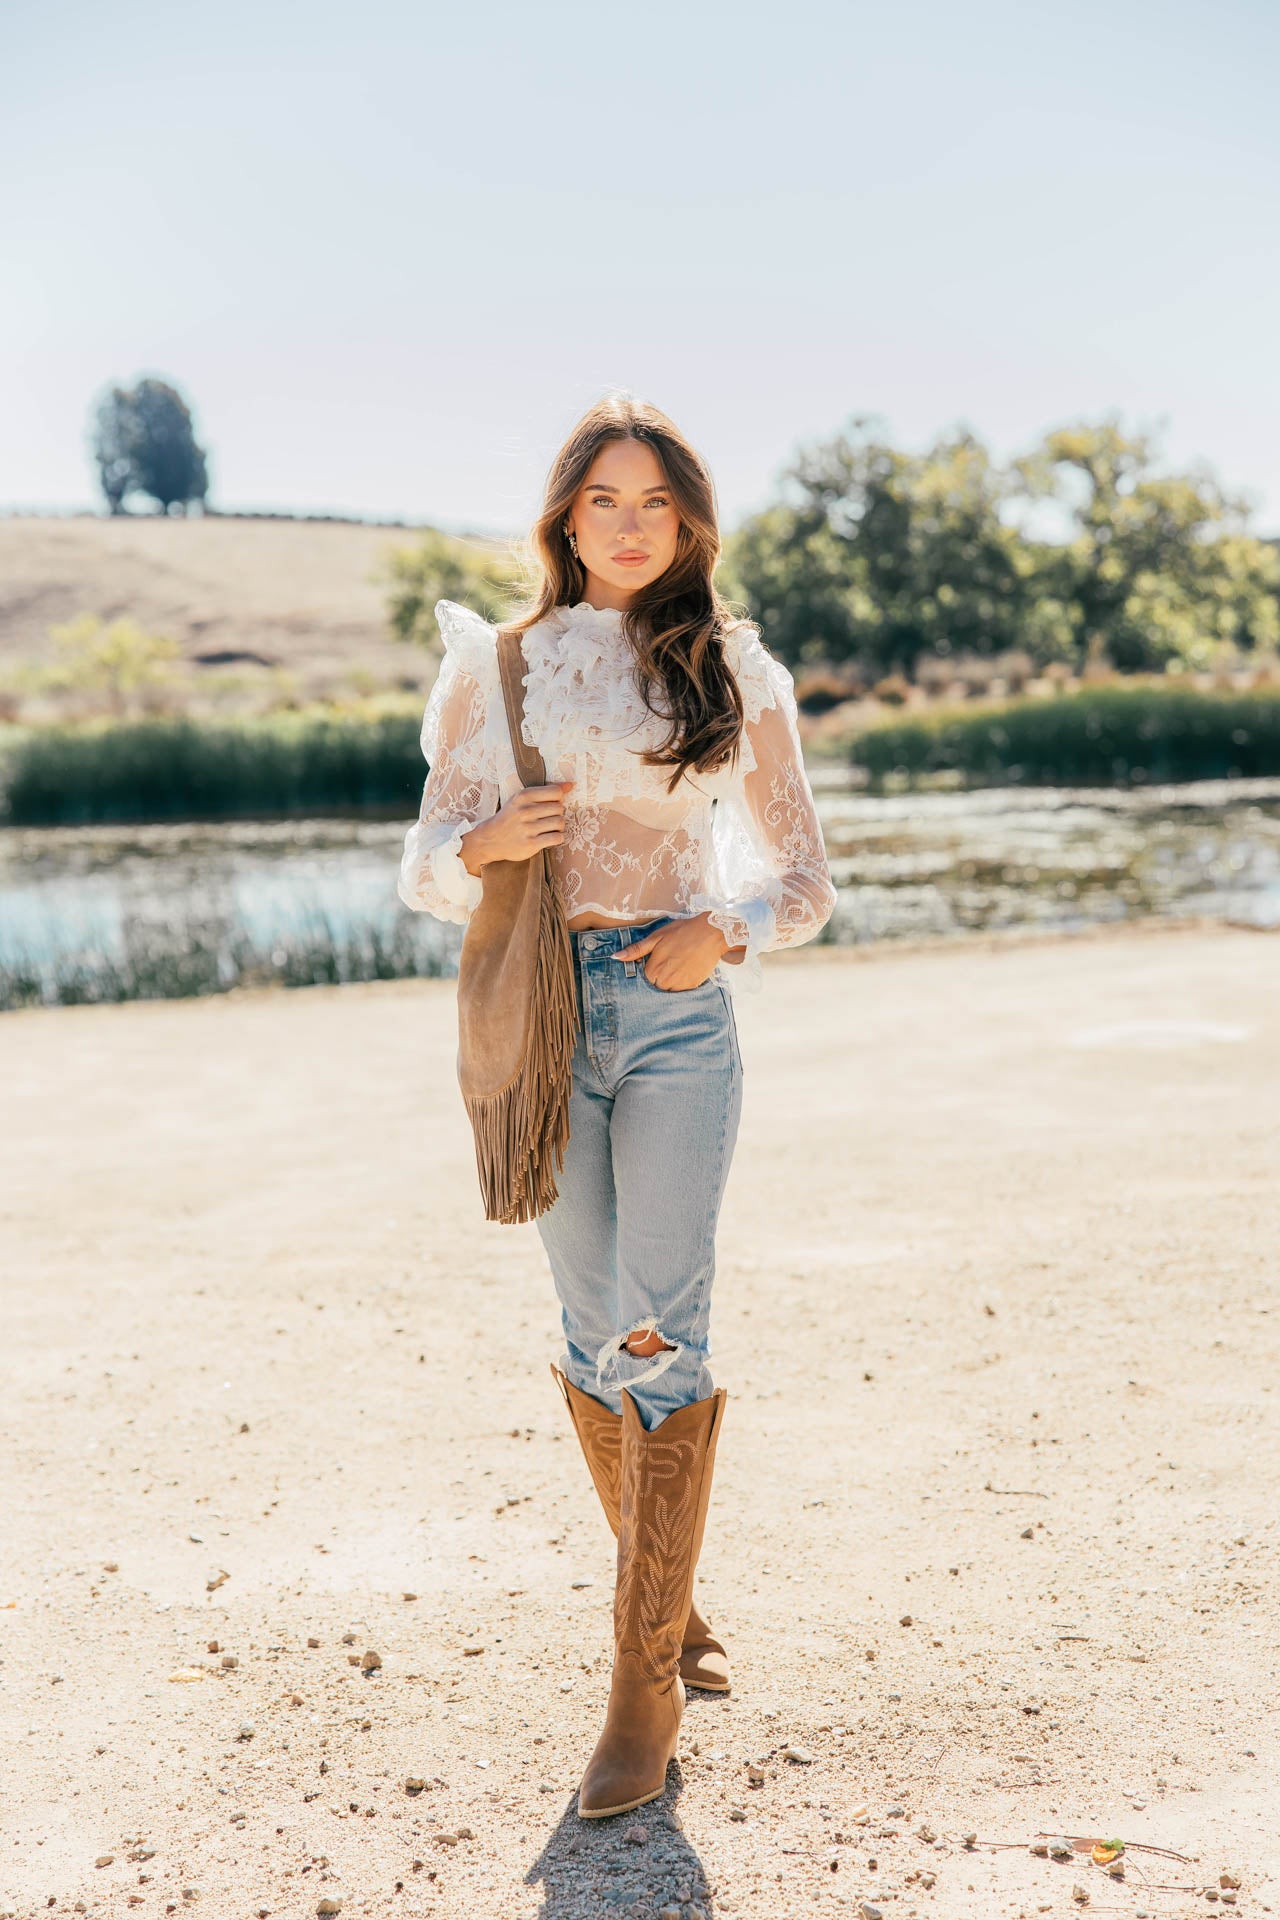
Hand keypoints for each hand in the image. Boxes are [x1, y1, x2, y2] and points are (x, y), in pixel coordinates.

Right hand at [460, 780, 573, 873]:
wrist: (491, 839)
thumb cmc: (511, 817)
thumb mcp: (523, 799)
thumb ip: (547, 790)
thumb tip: (571, 785)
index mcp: (524, 796)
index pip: (556, 792)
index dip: (558, 799)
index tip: (550, 804)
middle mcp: (525, 811)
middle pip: (560, 808)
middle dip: (558, 813)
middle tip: (548, 818)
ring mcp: (528, 828)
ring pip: (560, 823)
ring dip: (558, 827)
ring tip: (549, 828)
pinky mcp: (531, 844)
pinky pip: (557, 838)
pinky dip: (557, 838)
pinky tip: (549, 837)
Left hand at [615, 912, 732, 990]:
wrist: (711, 933)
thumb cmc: (682, 932)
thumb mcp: (656, 937)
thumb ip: (636, 950)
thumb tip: (615, 958)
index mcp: (653, 970)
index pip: (645, 979)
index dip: (651, 968)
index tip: (659, 959)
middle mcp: (665, 981)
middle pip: (656, 986)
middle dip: (660, 976)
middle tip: (671, 960)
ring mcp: (680, 986)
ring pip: (669, 989)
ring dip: (671, 981)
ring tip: (680, 964)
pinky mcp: (693, 986)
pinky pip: (682, 991)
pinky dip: (683, 983)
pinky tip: (688, 968)